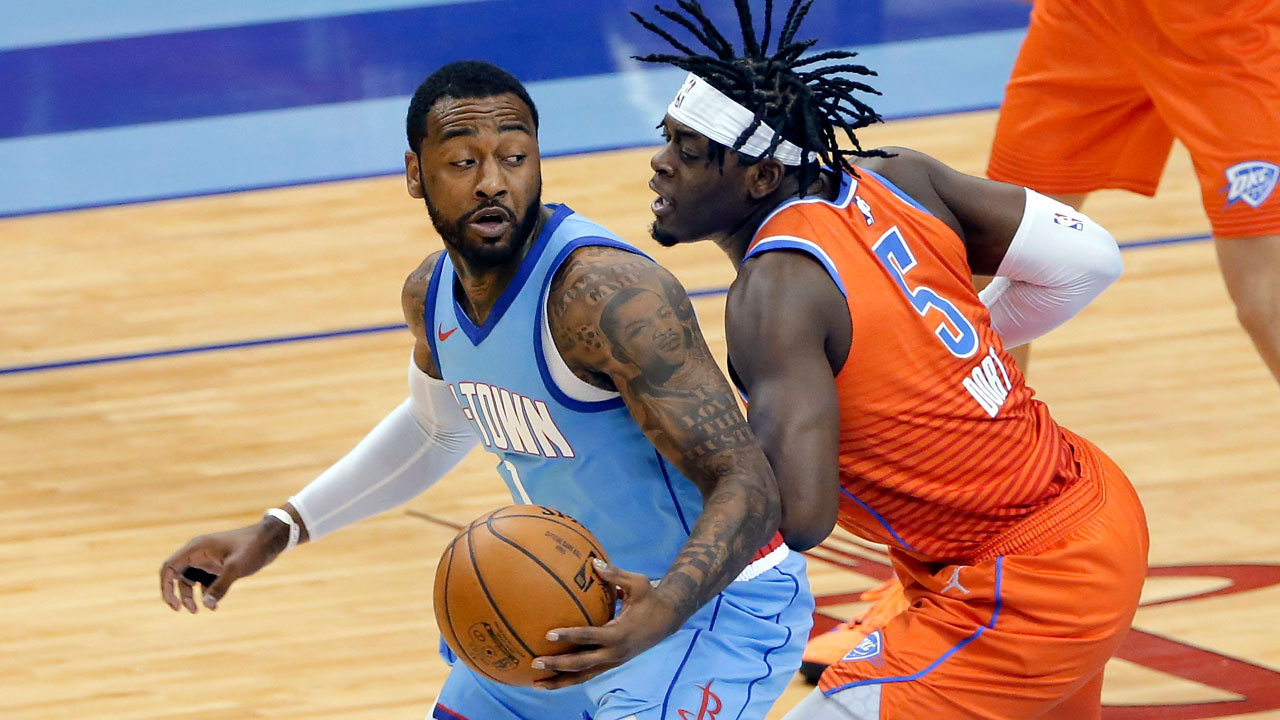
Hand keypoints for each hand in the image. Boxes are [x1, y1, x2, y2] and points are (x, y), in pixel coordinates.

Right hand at [159, 521, 285, 612]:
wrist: (271, 539)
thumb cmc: (254, 547)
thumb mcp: (237, 567)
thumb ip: (221, 586)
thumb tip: (207, 605)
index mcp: (197, 548)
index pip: (169, 567)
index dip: (165, 586)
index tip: (173, 603)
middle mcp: (198, 553)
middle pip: (175, 575)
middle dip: (175, 593)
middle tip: (180, 609)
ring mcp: (207, 559)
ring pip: (188, 580)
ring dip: (190, 596)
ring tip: (197, 610)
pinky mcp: (216, 566)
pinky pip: (203, 582)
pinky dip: (204, 593)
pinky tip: (213, 604)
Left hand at [531, 559, 683, 689]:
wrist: (668, 620)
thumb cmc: (651, 598)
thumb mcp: (638, 583)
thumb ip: (615, 574)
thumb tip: (593, 562)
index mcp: (620, 634)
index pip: (590, 637)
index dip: (569, 636)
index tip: (548, 634)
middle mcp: (615, 653)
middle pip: (582, 664)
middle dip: (558, 665)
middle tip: (535, 662)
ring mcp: (613, 662)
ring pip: (583, 676)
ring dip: (559, 681)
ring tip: (535, 683)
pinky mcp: (611, 664)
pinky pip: (587, 674)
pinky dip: (569, 679)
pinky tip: (550, 679)